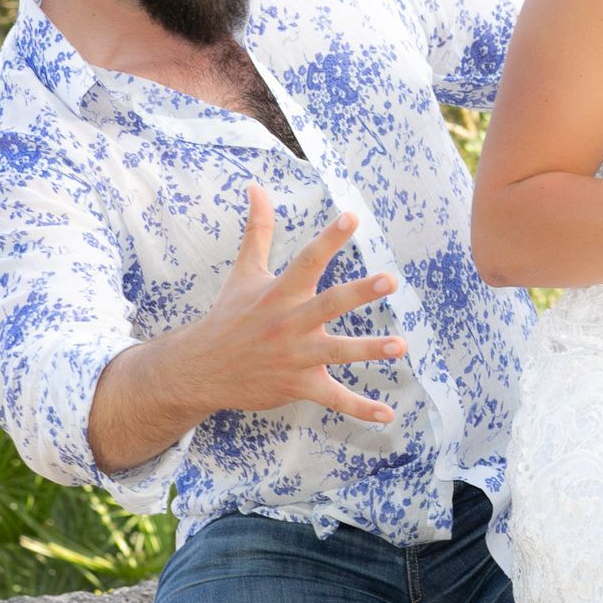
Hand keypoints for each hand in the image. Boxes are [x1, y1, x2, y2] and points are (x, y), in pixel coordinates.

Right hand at [188, 185, 408, 422]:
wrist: (200, 369)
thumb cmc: (230, 315)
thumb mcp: (244, 271)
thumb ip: (259, 230)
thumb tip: (256, 187)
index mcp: (279, 293)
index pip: (308, 260)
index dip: (329, 238)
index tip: (352, 217)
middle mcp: (289, 323)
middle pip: (328, 305)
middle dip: (359, 293)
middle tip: (390, 280)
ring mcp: (295, 356)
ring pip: (337, 352)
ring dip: (369, 349)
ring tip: (402, 345)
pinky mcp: (299, 386)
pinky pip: (334, 399)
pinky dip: (361, 409)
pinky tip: (389, 416)